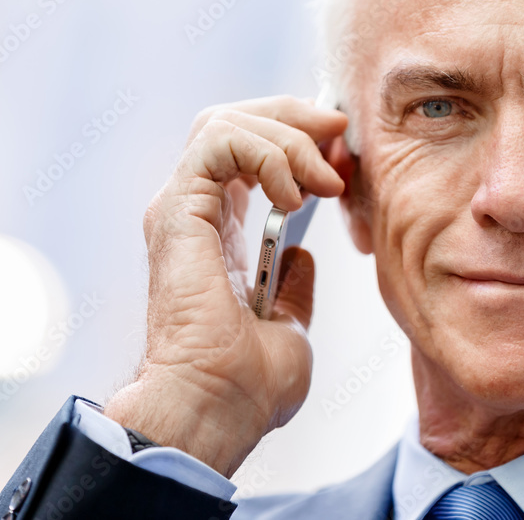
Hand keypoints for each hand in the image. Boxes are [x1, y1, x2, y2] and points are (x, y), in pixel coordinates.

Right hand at [104, 96, 346, 476]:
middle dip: (295, 117)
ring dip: (288, 135)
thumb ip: (294, 286)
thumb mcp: (289, 326)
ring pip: (226, 122)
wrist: (217, 406)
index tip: (344, 152)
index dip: (296, 138)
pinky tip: (296, 192)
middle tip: (340, 134)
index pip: (246, 152)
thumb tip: (302, 257)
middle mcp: (193, 212)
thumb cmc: (246, 385)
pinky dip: (267, 153)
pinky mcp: (178, 208)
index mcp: (215, 234)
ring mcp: (181, 207)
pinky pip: (219, 142)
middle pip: (235, 122)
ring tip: (325, 177)